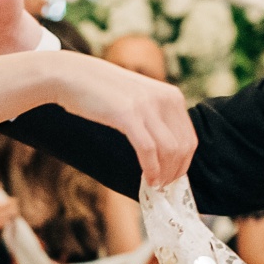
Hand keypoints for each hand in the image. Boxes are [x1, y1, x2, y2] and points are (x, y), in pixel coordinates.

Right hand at [45, 53, 195, 186]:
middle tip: (163, 187)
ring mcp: (147, 106)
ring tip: (154, 185)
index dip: (184, 164)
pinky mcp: (128, 114)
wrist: (73, 76)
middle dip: (175, 172)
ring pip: (169, 150)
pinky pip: (148, 149)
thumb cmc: (102, 91)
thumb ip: (155, 117)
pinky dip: (151, 168)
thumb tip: (165, 152)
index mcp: (171, 96)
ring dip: (164, 174)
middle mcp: (165, 99)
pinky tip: (147, 179)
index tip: (172, 178)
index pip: (190, 138)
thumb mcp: (139, 99)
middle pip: (183, 147)